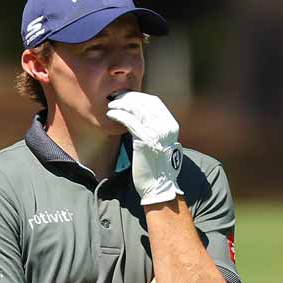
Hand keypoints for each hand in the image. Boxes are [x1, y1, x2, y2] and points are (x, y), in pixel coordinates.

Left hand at [105, 91, 183, 205]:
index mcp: (171, 125)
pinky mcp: (145, 139)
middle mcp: (166, 126)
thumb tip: (140, 116)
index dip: (138, 97)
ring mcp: (156, 132)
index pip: (154, 102)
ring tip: (111, 105)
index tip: (127, 97)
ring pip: (136, 109)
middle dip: (128, 98)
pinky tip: (111, 114)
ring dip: (121, 104)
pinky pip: (129, 120)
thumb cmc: (157, 167)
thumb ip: (155, 128)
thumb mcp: (161, 143)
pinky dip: (118, 114)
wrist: (159, 186)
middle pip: (144, 102)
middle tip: (115, 99)